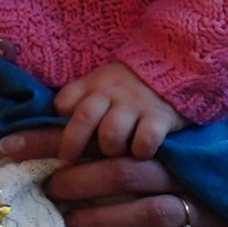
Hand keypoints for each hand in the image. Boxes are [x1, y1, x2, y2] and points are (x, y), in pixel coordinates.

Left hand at [0, 128, 227, 226]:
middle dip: (81, 180)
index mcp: (158, 138)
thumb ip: (94, 135)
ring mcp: (199, 205)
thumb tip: (27, 133)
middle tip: (51, 187)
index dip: (51, 139)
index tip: (9, 144)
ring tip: (73, 224)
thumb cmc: (181, 156)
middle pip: (125, 171)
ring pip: (150, 212)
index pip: (96, 134)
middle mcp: (180, 169)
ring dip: (107, 220)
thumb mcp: (141, 137)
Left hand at [54, 61, 187, 160]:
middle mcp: (111, 93)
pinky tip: (141, 152)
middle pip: (83, 119)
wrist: (174, 66)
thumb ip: (81, 98)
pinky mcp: (160, 117)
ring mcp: (136, 105)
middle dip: (72, 144)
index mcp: (93, 83)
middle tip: (67, 160)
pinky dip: (141, 151)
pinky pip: (145, 141)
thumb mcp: (101, 82)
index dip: (59, 119)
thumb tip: (53, 125)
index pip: (65, 101)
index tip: (59, 133)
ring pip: (111, 134)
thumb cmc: (129, 85)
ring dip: (110, 148)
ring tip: (116, 151)